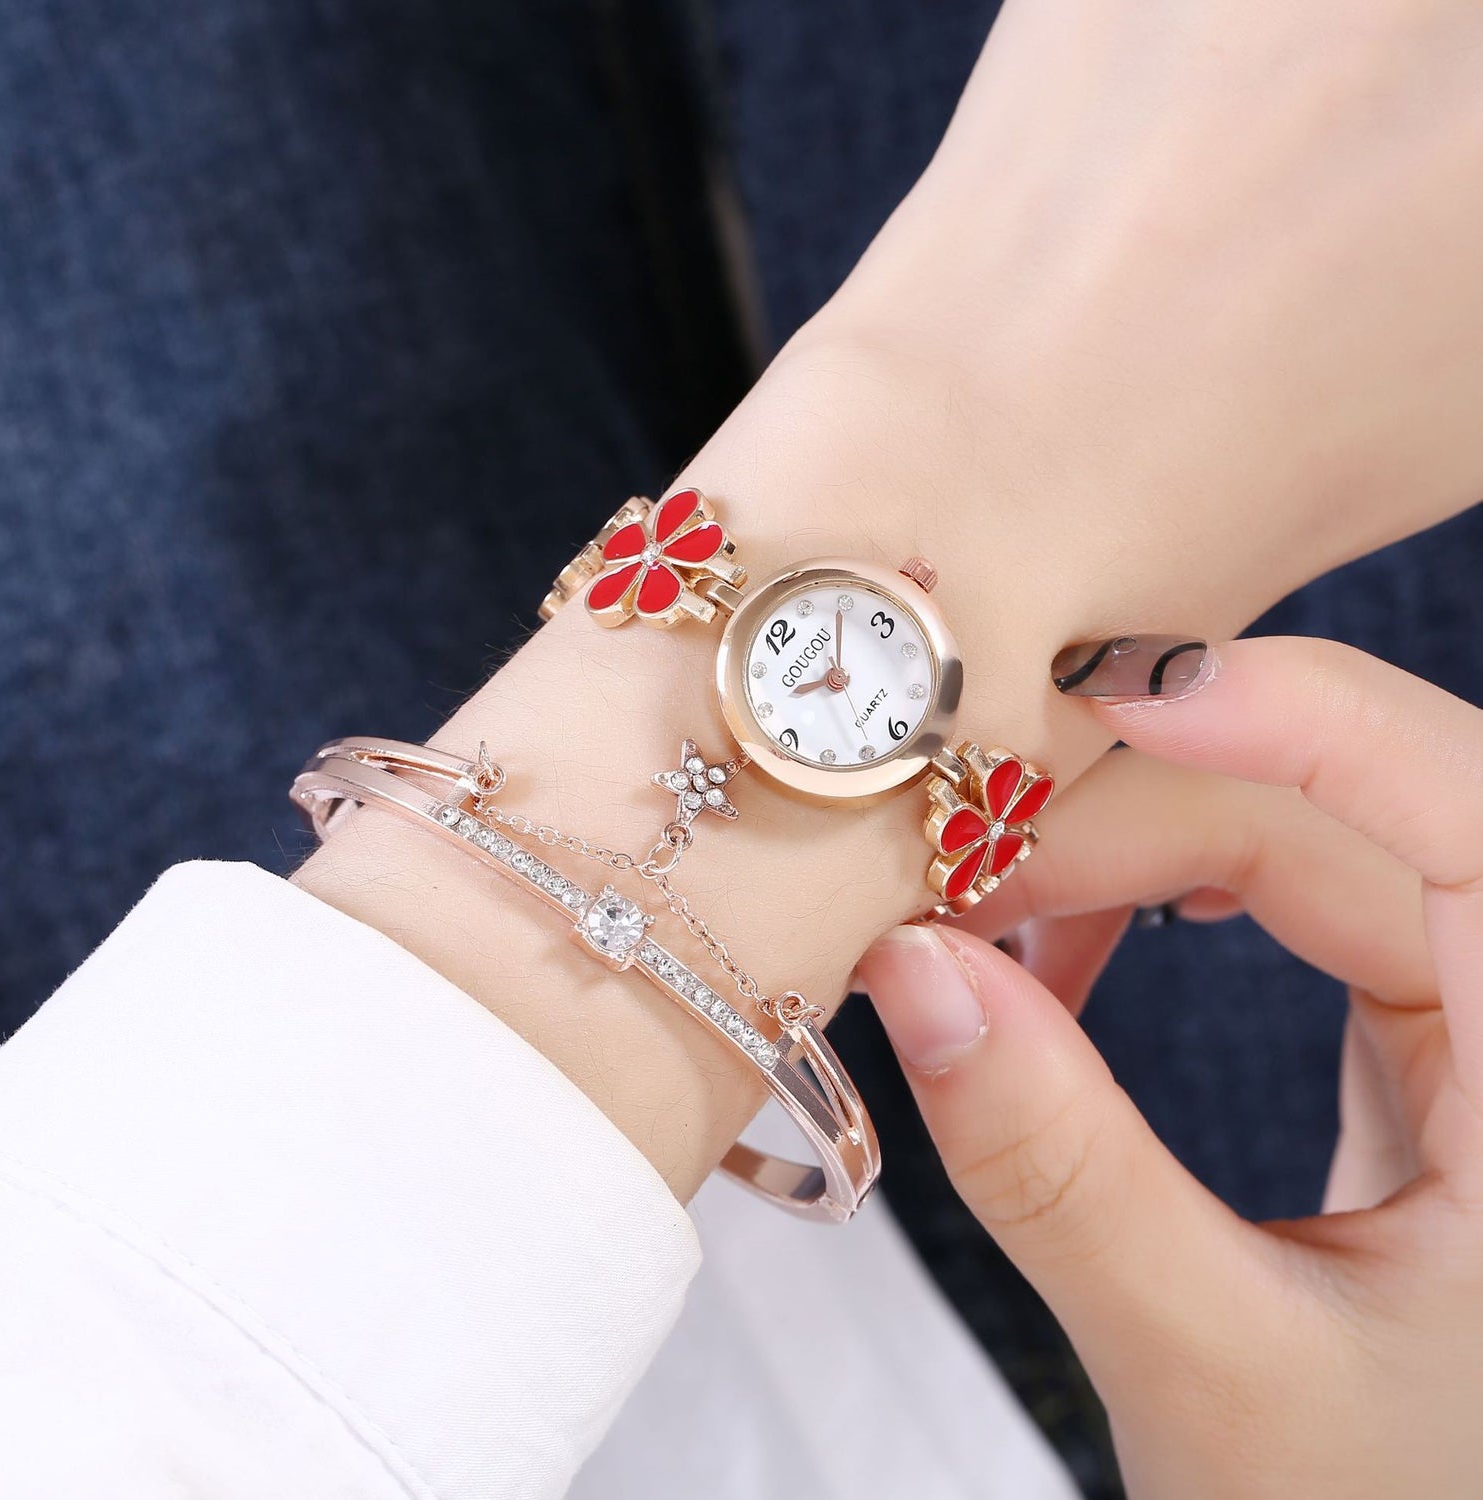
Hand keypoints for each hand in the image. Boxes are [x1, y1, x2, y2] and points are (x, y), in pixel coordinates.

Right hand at [859, 637, 1482, 1495]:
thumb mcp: (1220, 1374)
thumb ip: (1062, 1173)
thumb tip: (911, 970)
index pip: (1474, 810)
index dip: (1301, 714)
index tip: (1107, 698)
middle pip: (1333, 820)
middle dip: (1127, 823)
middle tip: (949, 883)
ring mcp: (1480, 1024)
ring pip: (1298, 848)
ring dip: (1123, 864)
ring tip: (985, 940)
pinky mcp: (1421, 1040)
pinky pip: (1288, 907)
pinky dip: (1153, 910)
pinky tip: (1062, 962)